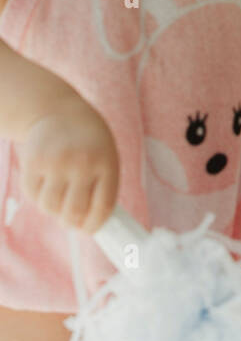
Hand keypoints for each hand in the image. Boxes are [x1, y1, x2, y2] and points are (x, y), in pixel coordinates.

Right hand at [18, 93, 119, 233]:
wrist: (60, 111)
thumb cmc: (88, 142)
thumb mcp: (105, 157)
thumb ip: (102, 189)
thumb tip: (94, 227)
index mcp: (107, 163)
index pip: (102, 208)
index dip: (94, 225)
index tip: (87, 229)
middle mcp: (83, 162)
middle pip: (74, 212)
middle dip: (70, 221)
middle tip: (68, 218)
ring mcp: (57, 161)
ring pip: (50, 207)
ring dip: (53, 208)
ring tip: (58, 193)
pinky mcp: (34, 160)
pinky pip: (32, 195)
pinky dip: (38, 196)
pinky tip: (45, 181)